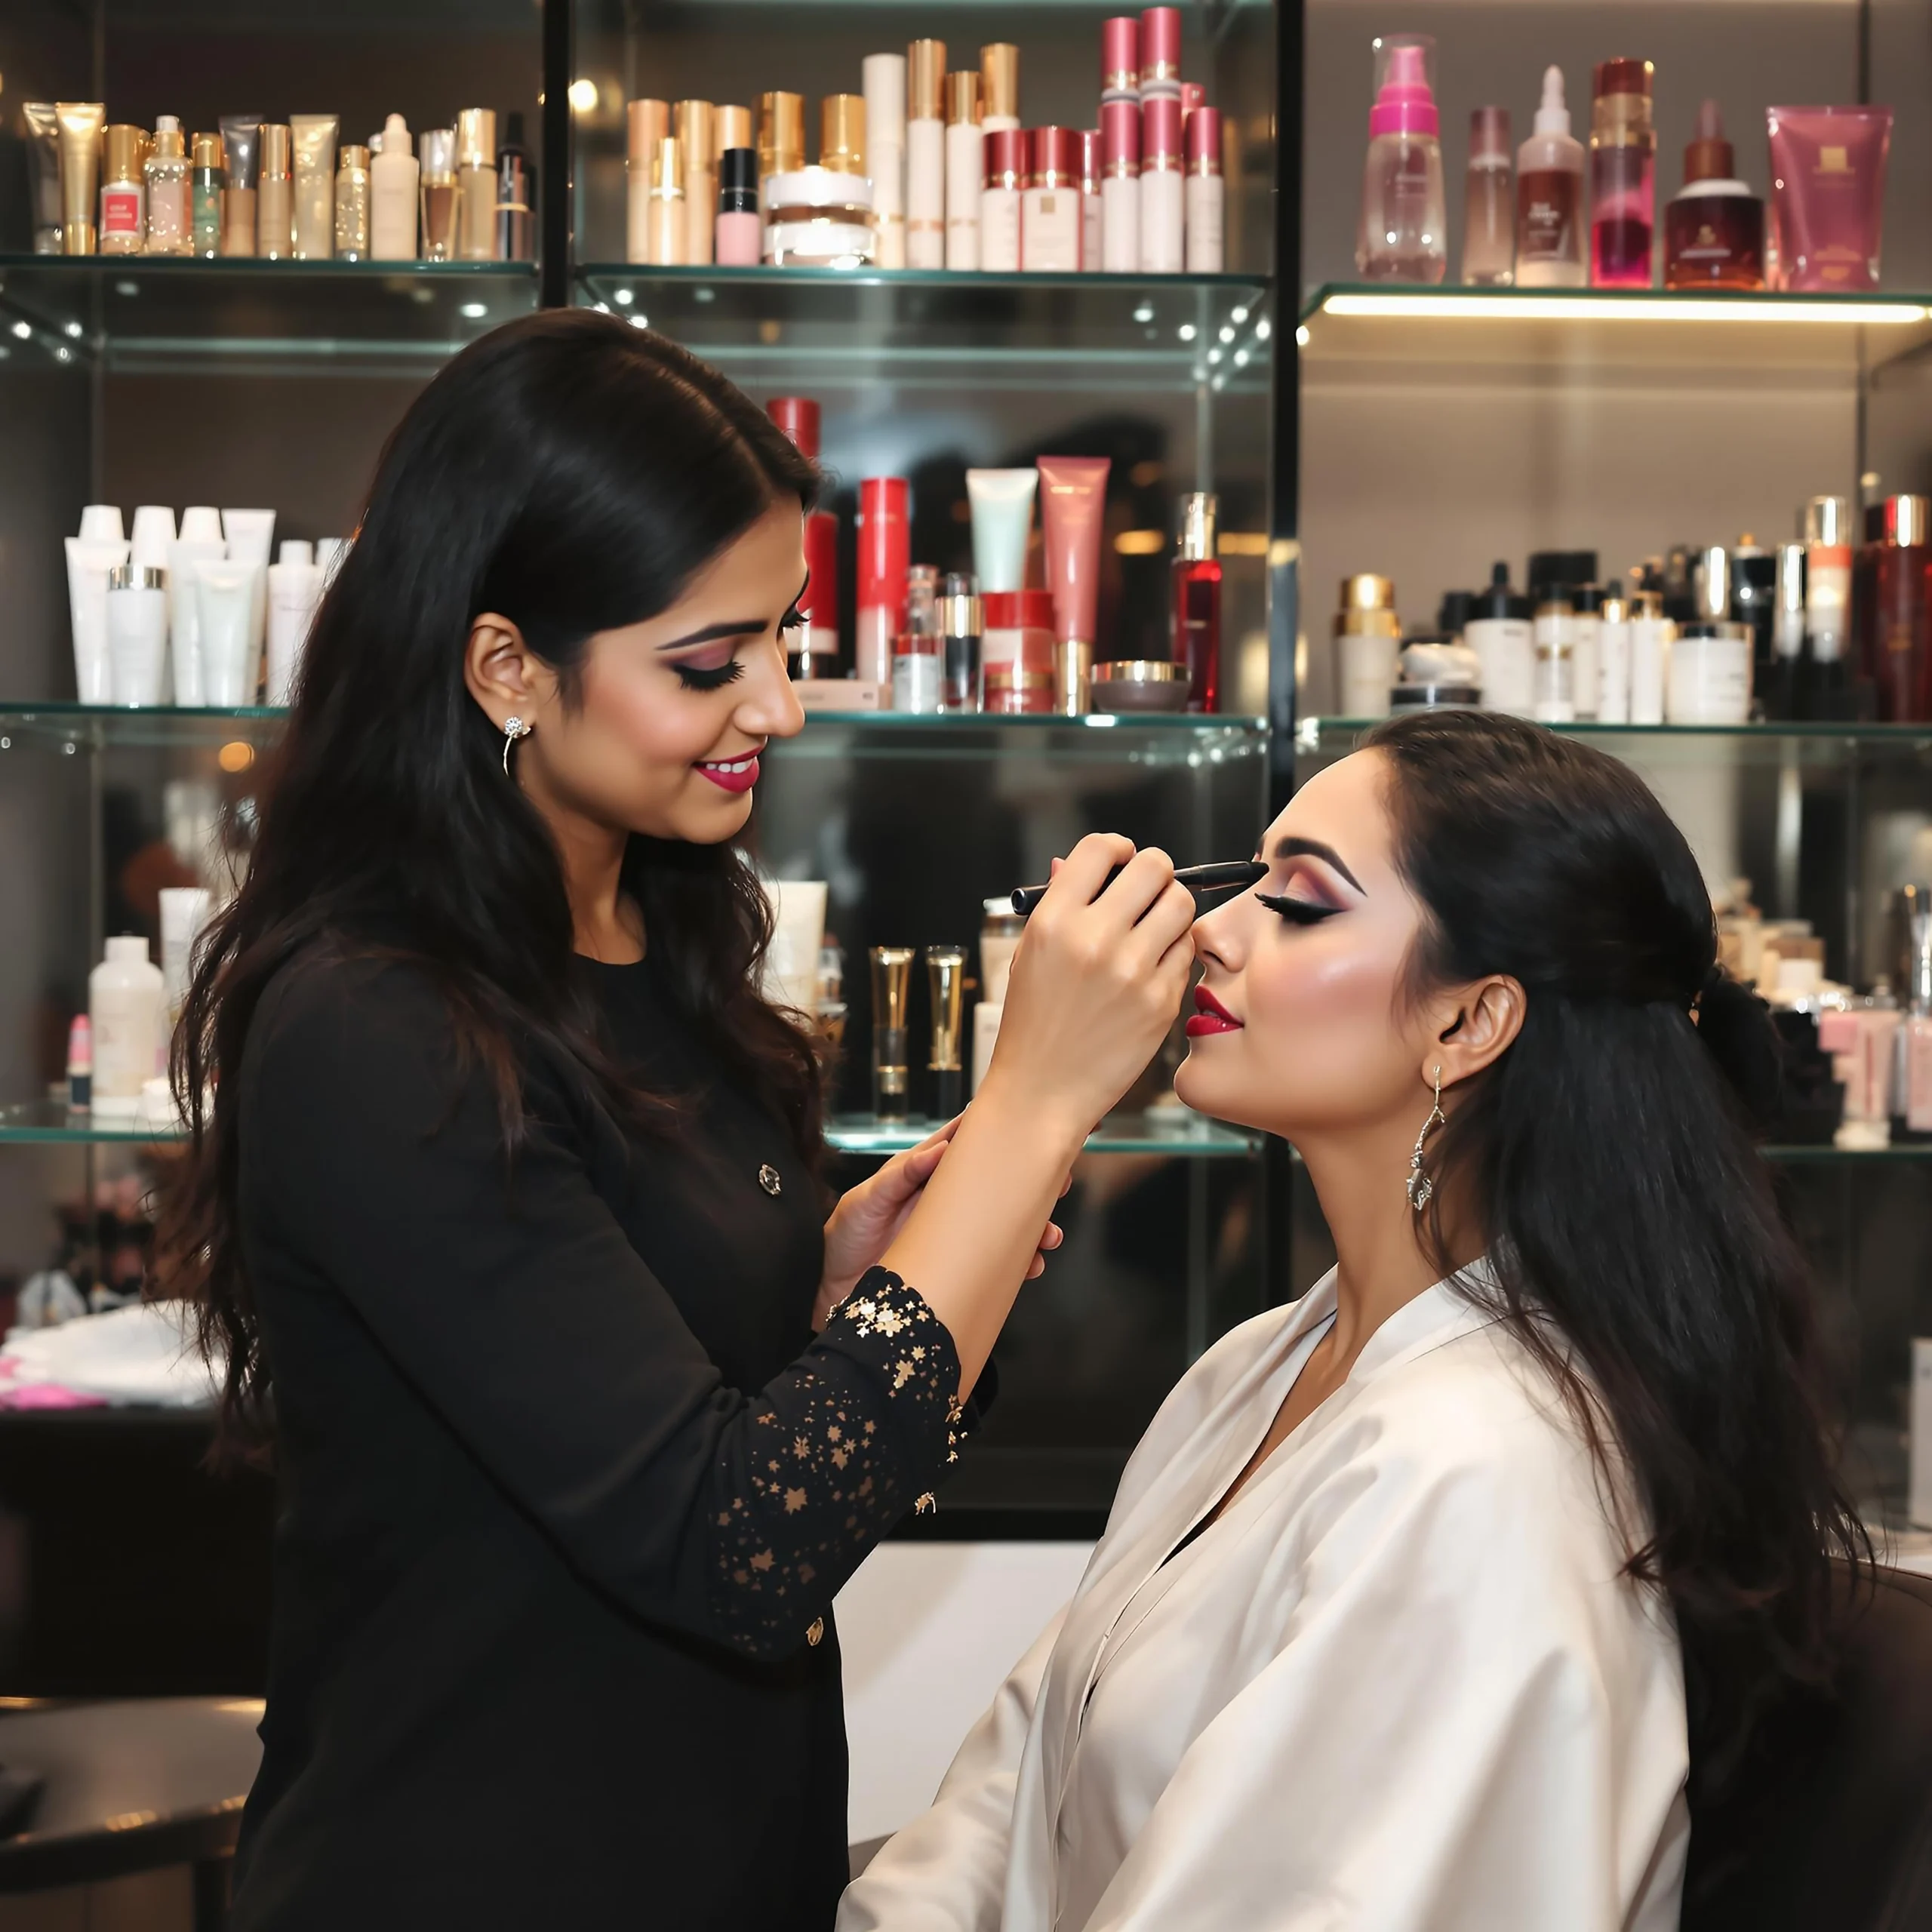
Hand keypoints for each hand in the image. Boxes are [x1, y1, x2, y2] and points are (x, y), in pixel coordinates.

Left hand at [815, 1117, 1066, 1327]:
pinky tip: (1031, 1268)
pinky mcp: (956, 1265)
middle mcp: (944, 1201)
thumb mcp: (863, 1201)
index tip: (1027, 1125)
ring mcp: (953, 1234)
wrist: (830, 1291)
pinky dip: (1017, 1265)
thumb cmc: (842, 1239)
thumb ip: (899, 1176)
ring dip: (1032, 1230)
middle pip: (996, 1186)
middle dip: (1030, 1185)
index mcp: (922, 1174)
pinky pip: (994, 1262)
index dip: (995, 1134)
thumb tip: (940, 1149)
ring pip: (1003, 1225)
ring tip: (1050, 1236)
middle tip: (1061, 1184)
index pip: (962, 1146)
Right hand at [980, 834, 1196, 1143]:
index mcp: (1054, 921)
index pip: (1101, 848)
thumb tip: (1074, 863)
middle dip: (1154, 874)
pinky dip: (1174, 953)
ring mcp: (1132, 971)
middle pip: (1154, 867)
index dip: (1117, 849)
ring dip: (1171, 910)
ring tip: (1153, 930)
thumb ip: (1058, 904)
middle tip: (1147, 893)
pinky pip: (1186, 953)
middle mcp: (1095, 939)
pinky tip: (1151, 969)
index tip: (1121, 862)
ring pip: (1182, 905)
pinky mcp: (1161, 1001)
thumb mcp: (1029, 954)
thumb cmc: (1033, 1023)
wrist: (1042, 1091)